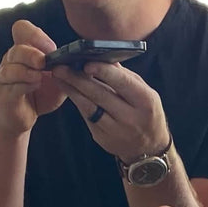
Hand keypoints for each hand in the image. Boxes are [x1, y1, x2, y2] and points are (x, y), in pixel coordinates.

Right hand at [0, 20, 66, 135]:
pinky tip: (35, 84)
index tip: (51, 48)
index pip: (22, 29)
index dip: (35, 35)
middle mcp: (12, 60)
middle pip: (17, 48)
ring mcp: (5, 76)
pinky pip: (12, 84)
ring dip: (27, 69)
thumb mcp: (59, 80)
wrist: (24, 118)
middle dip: (33, 53)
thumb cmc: (41, 95)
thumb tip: (85, 61)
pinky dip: (24, 83)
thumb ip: (68, 70)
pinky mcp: (4, 93)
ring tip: (40, 74)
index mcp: (25, 51)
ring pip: (11, 66)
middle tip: (45, 61)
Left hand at [52, 61, 169, 163]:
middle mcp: (131, 117)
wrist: (148, 148)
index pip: (122, 82)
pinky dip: (77, 101)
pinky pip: (86, 116)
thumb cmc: (146, 113)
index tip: (85, 62)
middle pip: (100, 94)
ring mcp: (115, 130)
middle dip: (77, 79)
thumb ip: (124, 77)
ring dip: (71, 90)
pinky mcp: (102, 138)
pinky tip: (69, 90)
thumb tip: (102, 57)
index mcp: (145, 101)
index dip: (102, 71)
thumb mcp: (145, 93)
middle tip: (60, 67)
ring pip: (88, 107)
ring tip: (59, 76)